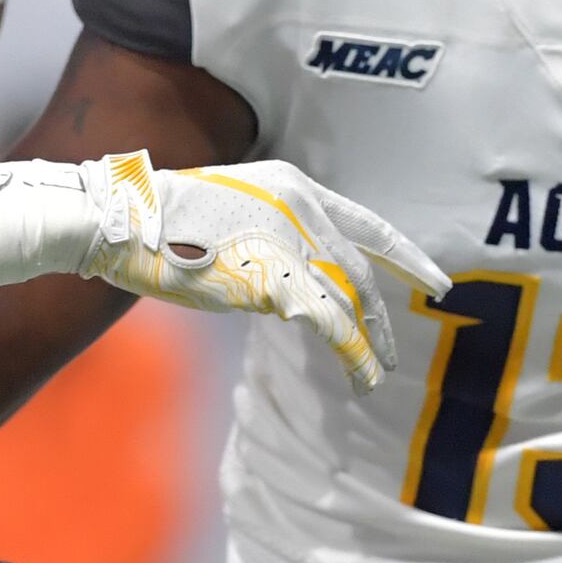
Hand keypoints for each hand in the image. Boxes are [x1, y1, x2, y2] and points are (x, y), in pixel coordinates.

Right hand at [78, 153, 443, 394]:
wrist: (124, 218)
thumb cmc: (163, 219)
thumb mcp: (232, 208)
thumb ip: (273, 235)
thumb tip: (297, 282)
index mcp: (294, 186)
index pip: (366, 225)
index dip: (405, 257)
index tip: (437, 281)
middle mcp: (302, 208)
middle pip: (360, 272)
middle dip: (381, 317)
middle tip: (393, 352)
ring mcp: (290, 242)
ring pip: (350, 302)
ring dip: (368, 344)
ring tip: (374, 376)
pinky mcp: (275, 279)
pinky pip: (330, 324)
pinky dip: (351, 353)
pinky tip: (360, 375)